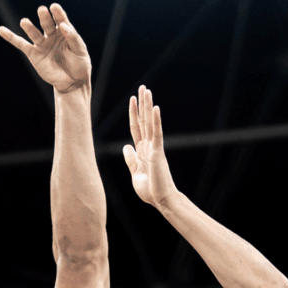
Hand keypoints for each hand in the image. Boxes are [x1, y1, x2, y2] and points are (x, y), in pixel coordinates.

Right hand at [0, 3, 91, 93]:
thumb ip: (73, 38)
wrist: (72, 82)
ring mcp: (42, 44)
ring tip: (24, 22)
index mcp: (65, 31)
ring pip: (34, 33)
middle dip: (45, 18)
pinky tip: (1, 30)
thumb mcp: (80, 50)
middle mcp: (51, 35)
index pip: (61, 19)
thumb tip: (64, 26)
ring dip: (29, 27)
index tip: (54, 7)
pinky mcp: (33, 54)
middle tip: (42, 10)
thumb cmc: (79, 64)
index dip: (58, 14)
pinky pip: (21, 44)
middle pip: (47, 24)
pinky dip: (11, 37)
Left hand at [122, 85, 178, 208]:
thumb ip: (131, 160)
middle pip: (143, 120)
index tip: (132, 99)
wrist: (161, 201)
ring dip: (148, 106)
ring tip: (147, 90)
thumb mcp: (135, 173)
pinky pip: (157, 134)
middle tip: (142, 87)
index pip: (136, 128)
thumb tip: (126, 146)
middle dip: (142, 104)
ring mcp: (154, 148)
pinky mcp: (158, 153)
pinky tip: (155, 108)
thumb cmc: (150, 190)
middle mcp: (149, 146)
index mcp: (142, 151)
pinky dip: (156, 121)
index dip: (133, 113)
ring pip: (150, 123)